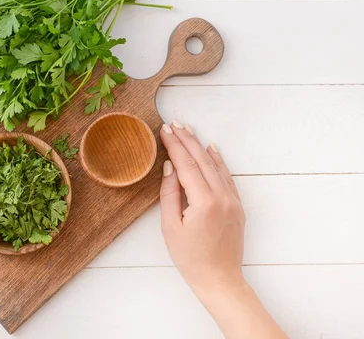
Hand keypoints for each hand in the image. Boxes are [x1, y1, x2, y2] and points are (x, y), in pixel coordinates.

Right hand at [159, 120, 244, 294]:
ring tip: (189, 130)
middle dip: (187, 139)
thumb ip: (170, 194)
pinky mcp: (237, 206)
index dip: (174, 145)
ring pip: (216, 165)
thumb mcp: (170, 226)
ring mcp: (233, 201)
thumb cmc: (190, 257)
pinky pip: (226, 177)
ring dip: (201, 146)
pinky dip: (217, 161)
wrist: (219, 279)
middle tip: (174, 123)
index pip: (186, 165)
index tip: (164, 130)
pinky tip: (210, 149)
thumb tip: (170, 167)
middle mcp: (222, 197)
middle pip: (201, 160)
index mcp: (204, 202)